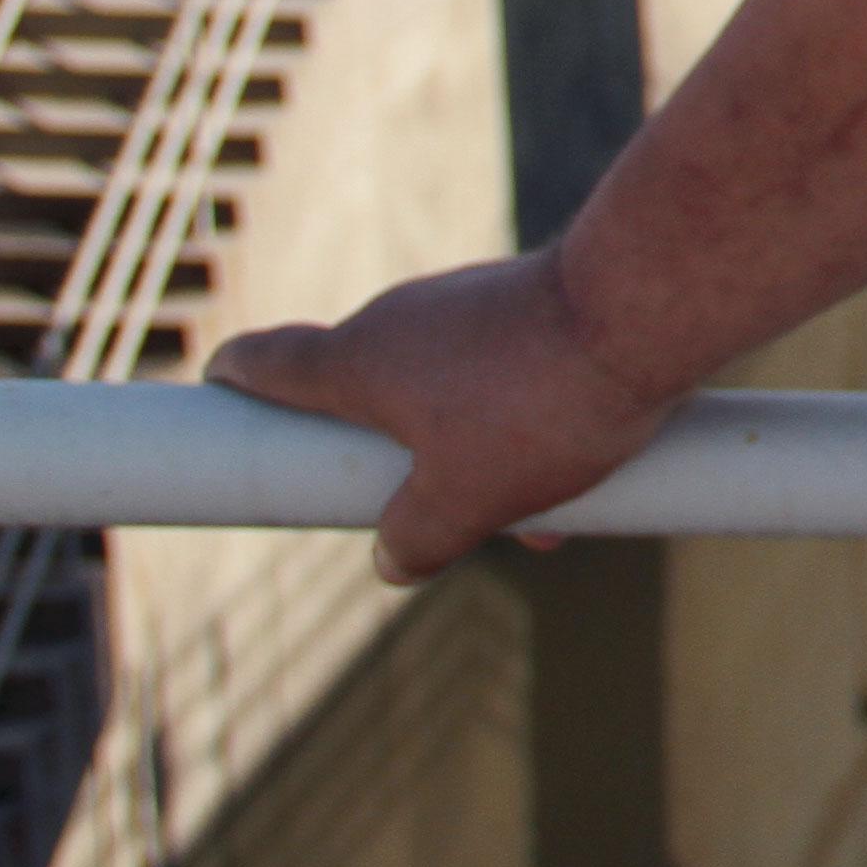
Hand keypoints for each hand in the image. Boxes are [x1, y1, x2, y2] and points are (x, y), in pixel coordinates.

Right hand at [207, 253, 682, 584]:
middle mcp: (408, 319)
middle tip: (413, 516)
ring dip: (476, 457)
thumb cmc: (540, 401)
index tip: (216, 391)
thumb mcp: (465, 499)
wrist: (649, 308)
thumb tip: (393, 561)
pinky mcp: (538, 304)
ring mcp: (475, 305)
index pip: (269, 362)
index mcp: (361, 360)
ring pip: (453, 396)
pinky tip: (586, 485)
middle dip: (389, 462)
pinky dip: (529, 429)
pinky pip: (512, 379)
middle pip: (369, 393)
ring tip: (536, 524)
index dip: (235, 381)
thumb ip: (414, 539)